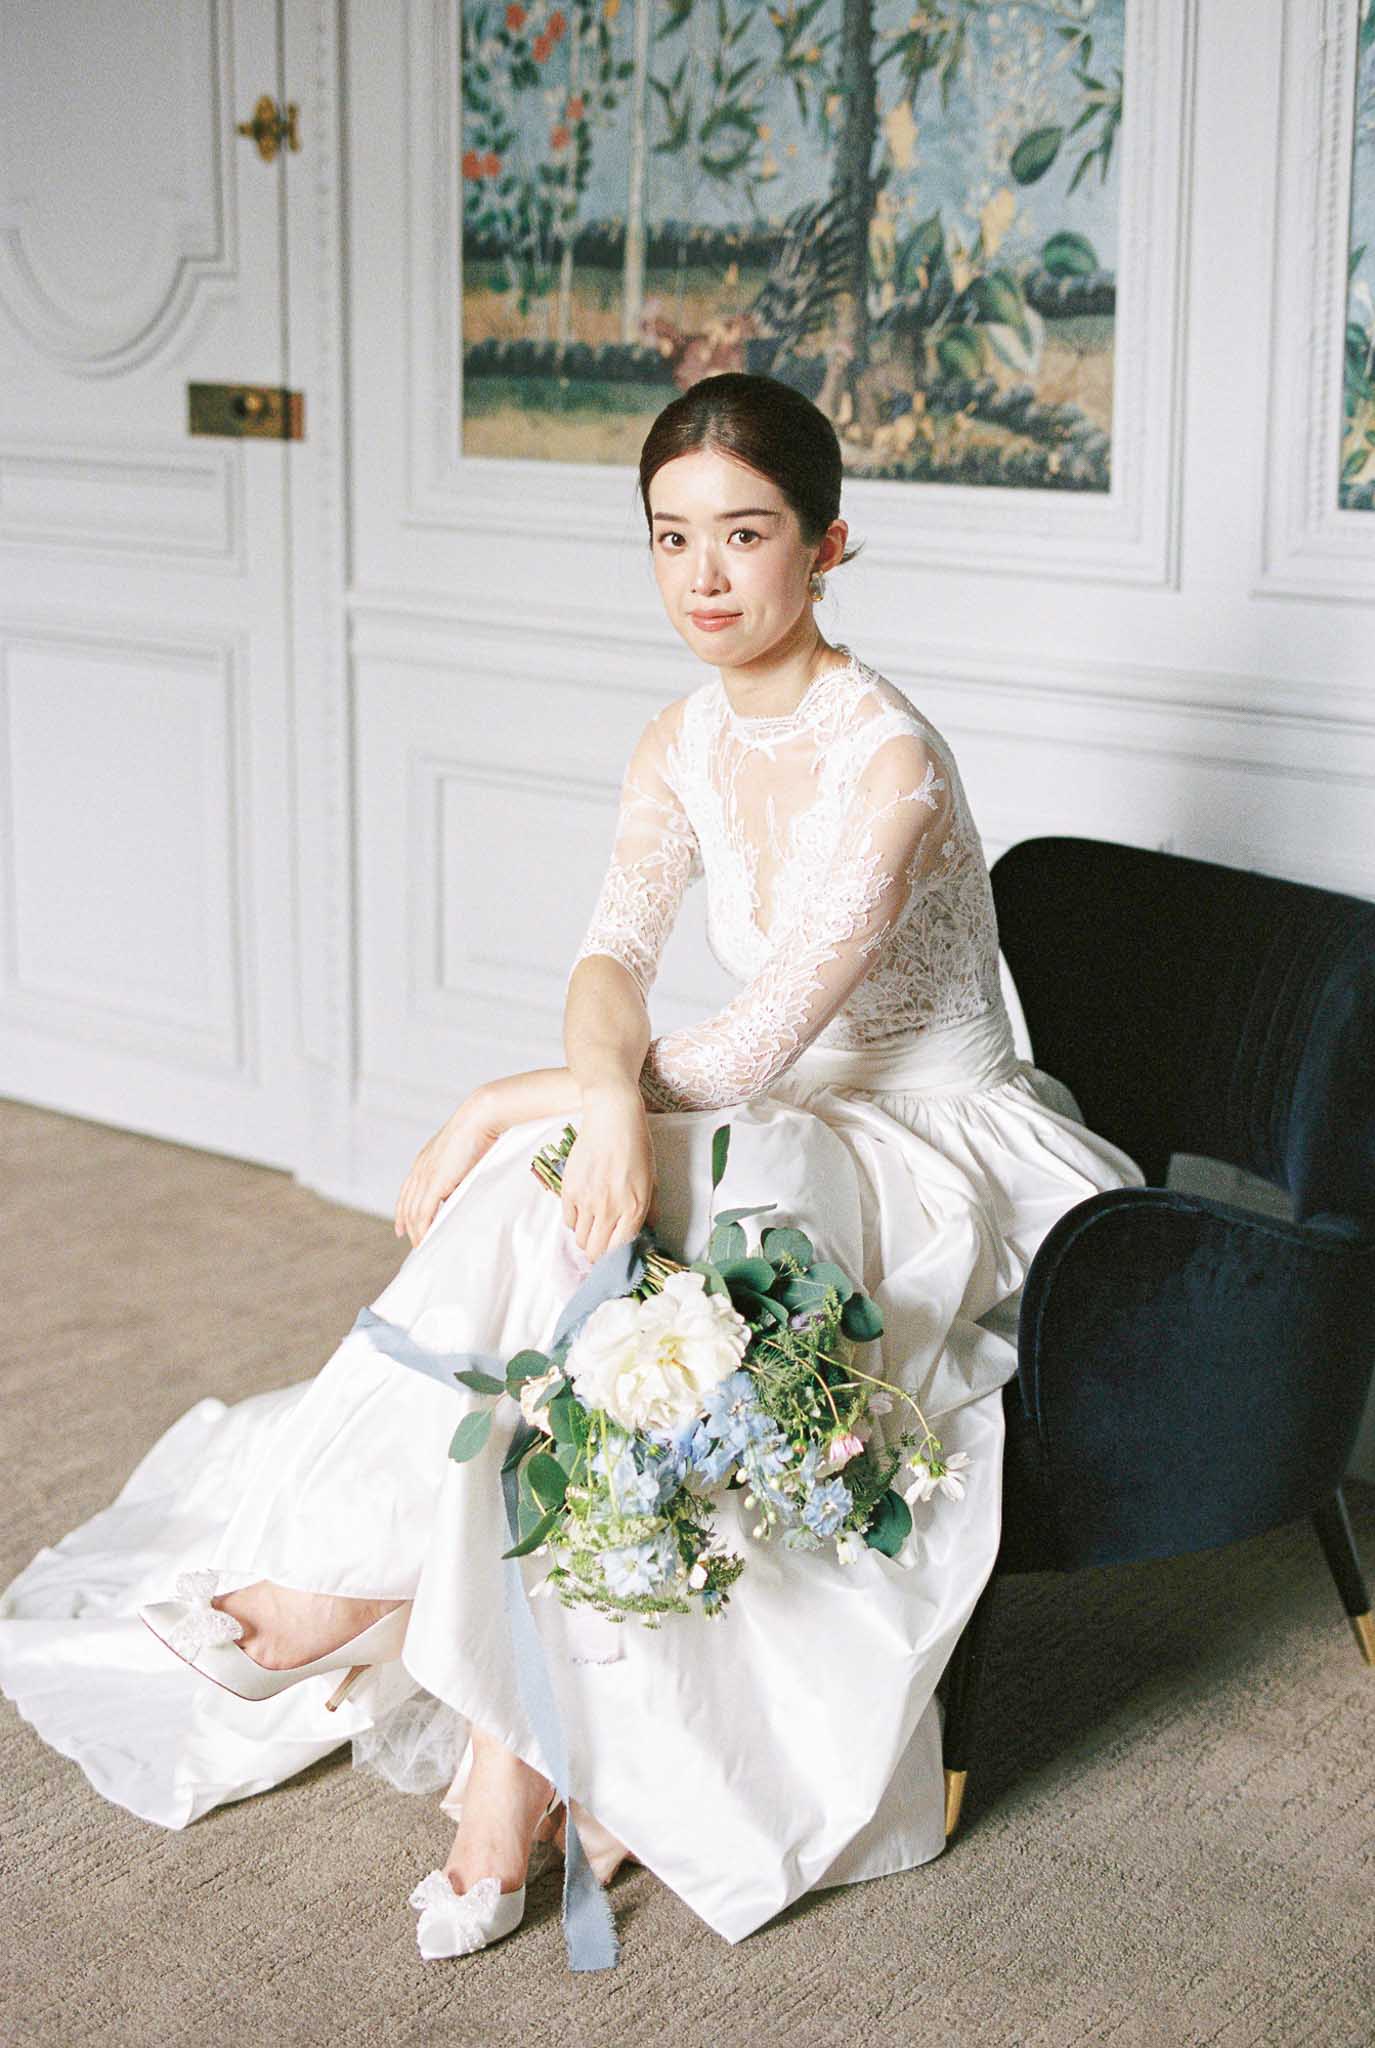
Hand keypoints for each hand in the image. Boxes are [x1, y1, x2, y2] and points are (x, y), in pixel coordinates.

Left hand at [393, 1093, 504, 1247]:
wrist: (480, 1118)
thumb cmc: (479, 1133)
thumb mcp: (463, 1156)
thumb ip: (457, 1175)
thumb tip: (460, 1192)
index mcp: (425, 1160)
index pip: (407, 1191)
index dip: (403, 1211)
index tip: (401, 1227)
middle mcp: (420, 1168)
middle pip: (406, 1205)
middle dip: (408, 1226)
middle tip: (414, 1243)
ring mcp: (425, 1175)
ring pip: (412, 1212)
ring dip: (416, 1231)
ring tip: (422, 1246)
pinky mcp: (434, 1182)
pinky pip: (423, 1213)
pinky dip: (422, 1228)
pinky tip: (425, 1238)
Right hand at [560, 1082, 657, 1261]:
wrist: (612, 1118)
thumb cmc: (636, 1146)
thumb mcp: (652, 1179)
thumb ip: (649, 1209)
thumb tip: (646, 1230)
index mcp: (634, 1208)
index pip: (620, 1251)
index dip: (617, 1259)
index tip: (616, 1257)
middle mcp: (609, 1209)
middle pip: (597, 1252)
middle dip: (600, 1256)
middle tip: (603, 1247)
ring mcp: (587, 1201)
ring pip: (581, 1240)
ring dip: (587, 1239)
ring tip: (594, 1229)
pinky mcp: (569, 1190)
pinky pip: (568, 1221)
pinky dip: (575, 1222)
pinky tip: (584, 1212)